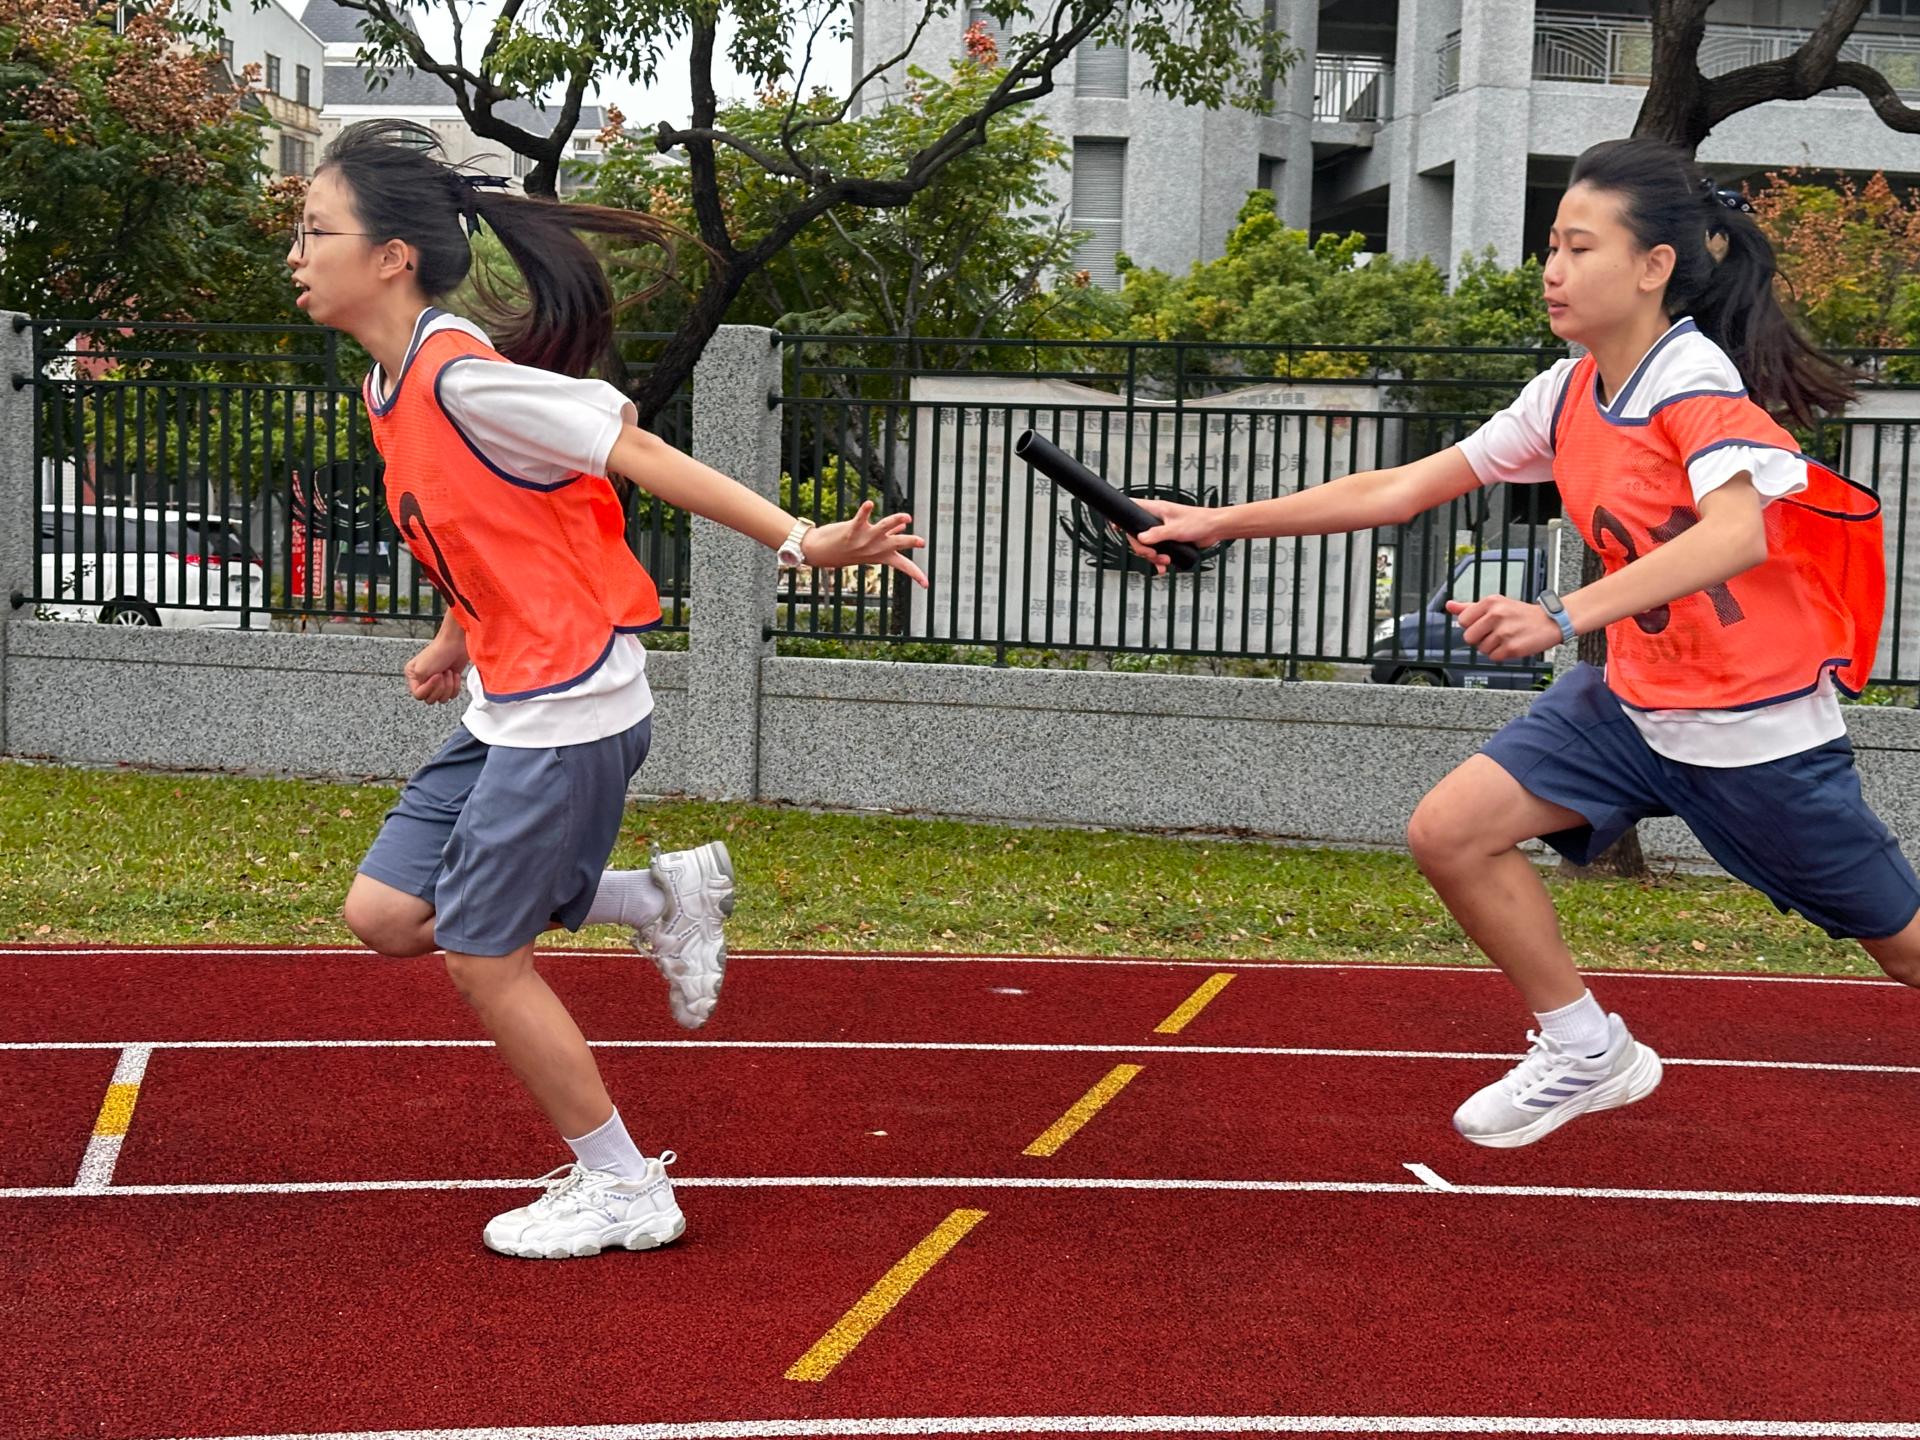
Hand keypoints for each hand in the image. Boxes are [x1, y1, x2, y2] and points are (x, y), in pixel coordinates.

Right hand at [404, 649, 464, 703]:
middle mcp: (423, 680)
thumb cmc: (439, 652)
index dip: (429, 688)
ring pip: (442, 699)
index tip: (435, 676)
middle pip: (430, 699)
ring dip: (448, 686)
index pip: (418, 695)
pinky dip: (456, 686)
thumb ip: (419, 686)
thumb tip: (426, 693)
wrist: (456, 643)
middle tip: (442, 674)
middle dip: (439, 687)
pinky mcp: (449, 682)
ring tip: (448, 672)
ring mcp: (437, 682)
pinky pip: (452, 695)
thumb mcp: (421, 670)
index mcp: (413, 676)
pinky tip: (454, 675)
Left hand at [800, 501, 929, 587]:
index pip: (903, 566)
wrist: (821, 552)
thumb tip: (903, 528)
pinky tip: (870, 503)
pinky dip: (865, 511)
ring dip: (894, 522)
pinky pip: (860, 519)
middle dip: (909, 542)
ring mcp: (864, 540)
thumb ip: (889, 536)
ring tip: (906, 517)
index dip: (916, 575)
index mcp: (882, 555)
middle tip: (922, 542)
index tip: (927, 585)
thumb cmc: (848, 548)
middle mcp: (875, 548)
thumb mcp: (871, 546)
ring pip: (883, 529)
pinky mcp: (852, 531)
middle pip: (897, 544)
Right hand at [1125, 499, 1219, 575]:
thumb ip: (1158, 534)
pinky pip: (1157, 552)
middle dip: (1144, 550)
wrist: (1214, 529)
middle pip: (1137, 536)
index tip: (1115, 527)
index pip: (1133, 508)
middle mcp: (1156, 520)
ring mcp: (1161, 531)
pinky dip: (1158, 561)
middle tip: (1154, 556)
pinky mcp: (1168, 541)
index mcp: (1156, 510)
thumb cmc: (1199, 521)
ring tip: (1165, 562)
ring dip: (1153, 557)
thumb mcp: (1176, 529)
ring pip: (1147, 547)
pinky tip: (1164, 566)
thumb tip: (1141, 539)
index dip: (1122, 517)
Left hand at [1446, 595, 1564, 660]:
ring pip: (1481, 649)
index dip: (1472, 626)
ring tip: (1506, 638)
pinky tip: (1511, 645)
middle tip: (1494, 633)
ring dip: (1491, 647)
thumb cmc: (1520, 614)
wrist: (1550, 622)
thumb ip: (1470, 607)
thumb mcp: (1496, 604)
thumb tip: (1449, 606)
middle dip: (1479, 638)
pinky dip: (1501, 654)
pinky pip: (1494, 657)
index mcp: (1490, 602)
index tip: (1484, 624)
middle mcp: (1497, 615)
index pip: (1463, 620)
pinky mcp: (1512, 648)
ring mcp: (1505, 632)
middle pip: (1469, 637)